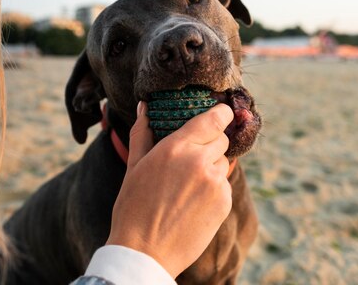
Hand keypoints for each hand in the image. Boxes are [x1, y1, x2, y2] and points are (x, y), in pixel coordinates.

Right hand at [106, 101, 233, 277]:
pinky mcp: (224, 203)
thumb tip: (144, 106)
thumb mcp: (134, 166)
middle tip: (191, 158)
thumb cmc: (133, 206)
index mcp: (176, 147)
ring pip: (222, 162)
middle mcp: (199, 161)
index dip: (221, 113)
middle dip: (210, 143)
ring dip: (210, 167)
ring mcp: (214, 183)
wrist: (144, 251)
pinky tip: (193, 203)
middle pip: (221, 139)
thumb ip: (141, 132)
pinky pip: (224, 185)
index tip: (222, 113)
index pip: (214, 118)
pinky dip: (214, 189)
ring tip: (187, 186)